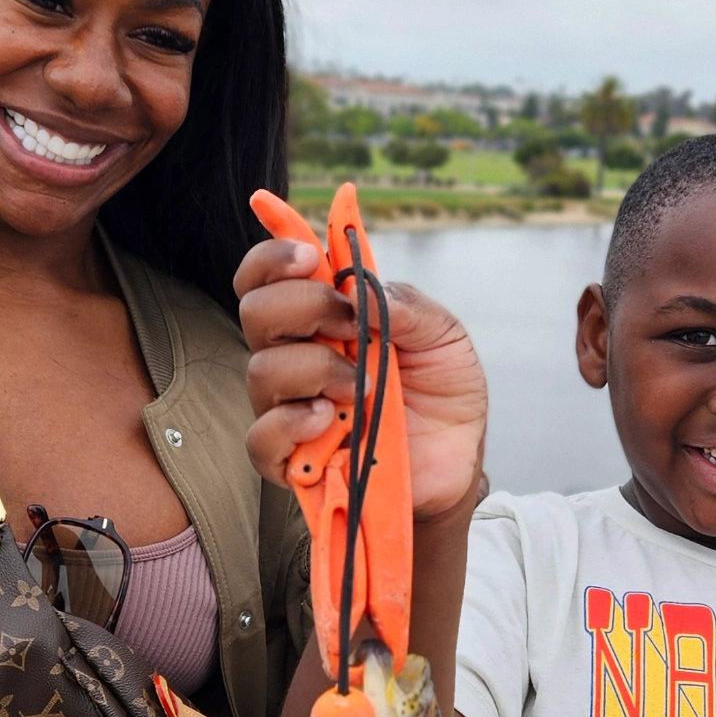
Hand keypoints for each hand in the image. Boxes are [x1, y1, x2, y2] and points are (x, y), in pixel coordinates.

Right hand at [236, 239, 487, 518]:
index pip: (266, 278)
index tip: (309, 256)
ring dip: (316, 369)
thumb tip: (359, 287)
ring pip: (262, 371)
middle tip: (353, 326)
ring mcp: (290, 408)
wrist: (459, 460)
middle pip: (256, 312)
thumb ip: (406, 306)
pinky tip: (330, 421)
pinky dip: (292, 424)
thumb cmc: (443, 394)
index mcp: (322, 319)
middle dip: (304, 306)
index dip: (272, 257)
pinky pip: (261, 439)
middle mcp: (295, 357)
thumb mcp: (444, 338)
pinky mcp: (293, 460)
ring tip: (363, 389)